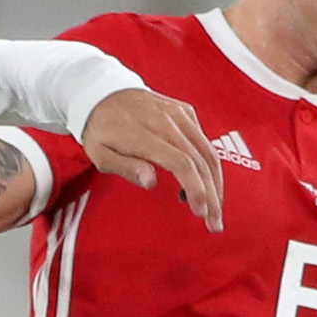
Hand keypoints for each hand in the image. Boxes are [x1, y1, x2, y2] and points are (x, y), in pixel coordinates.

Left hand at [79, 90, 225, 230]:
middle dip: (213, 195)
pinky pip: (204, 140)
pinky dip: (207, 165)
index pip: (182, 163)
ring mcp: (178, 114)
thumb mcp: (100, 154)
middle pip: (201, 161)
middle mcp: (167, 121)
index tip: (200, 211)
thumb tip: (151, 181)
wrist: (102, 94)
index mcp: (145, 134)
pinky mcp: (185, 111)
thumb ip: (126, 168)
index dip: (196, 189)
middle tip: (214, 222)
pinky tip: (200, 184)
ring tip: (214, 207)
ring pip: (208, 151)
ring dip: (216, 183)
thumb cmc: (101, 129)